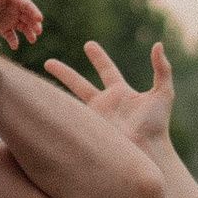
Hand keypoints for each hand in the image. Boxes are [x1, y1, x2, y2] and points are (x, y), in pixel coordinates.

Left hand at [0, 0, 43, 47]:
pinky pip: (10, 36)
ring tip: (33, 40)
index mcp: (17, 1)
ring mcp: (11, 21)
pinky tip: (14, 46)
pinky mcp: (4, 29)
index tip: (40, 19)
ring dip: (29, 34)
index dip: (35, 12)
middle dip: (34, 25)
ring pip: (23, 28)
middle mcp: (16, 11)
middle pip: (29, 18)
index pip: (29, 6)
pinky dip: (13, 42)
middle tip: (39, 31)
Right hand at [42, 36, 173, 153]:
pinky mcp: (86, 130)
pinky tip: (38, 104)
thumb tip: (158, 45)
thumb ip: (162, 69)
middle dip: (64, 73)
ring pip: (68, 100)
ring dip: (53, 92)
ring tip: (34, 85)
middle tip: (48, 62)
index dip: (98, 57)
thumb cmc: (157, 125)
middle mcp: (104, 103)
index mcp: (120, 92)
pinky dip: (55, 112)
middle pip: (79, 83)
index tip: (88, 45)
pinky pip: (68, 118)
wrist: (147, 153)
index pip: (106, 70)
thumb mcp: (164, 93)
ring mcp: (94, 118)